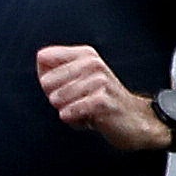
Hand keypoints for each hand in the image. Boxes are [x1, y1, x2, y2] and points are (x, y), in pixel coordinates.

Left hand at [36, 44, 172, 150]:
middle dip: (56, 98)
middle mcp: (93, 63)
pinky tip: (89, 119)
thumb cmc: (101, 102)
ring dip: (66, 111)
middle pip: (46, 81)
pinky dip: (73, 120)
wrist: (135, 120)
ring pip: (56, 99)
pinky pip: (69, 112)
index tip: (65, 86)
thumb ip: (55, 70)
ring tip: (85, 110)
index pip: (43, 57)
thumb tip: (41, 59)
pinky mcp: (102, 101)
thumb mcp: (77, 81)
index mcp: (85, 54)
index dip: (47, 78)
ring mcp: (99, 81)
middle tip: (78, 101)